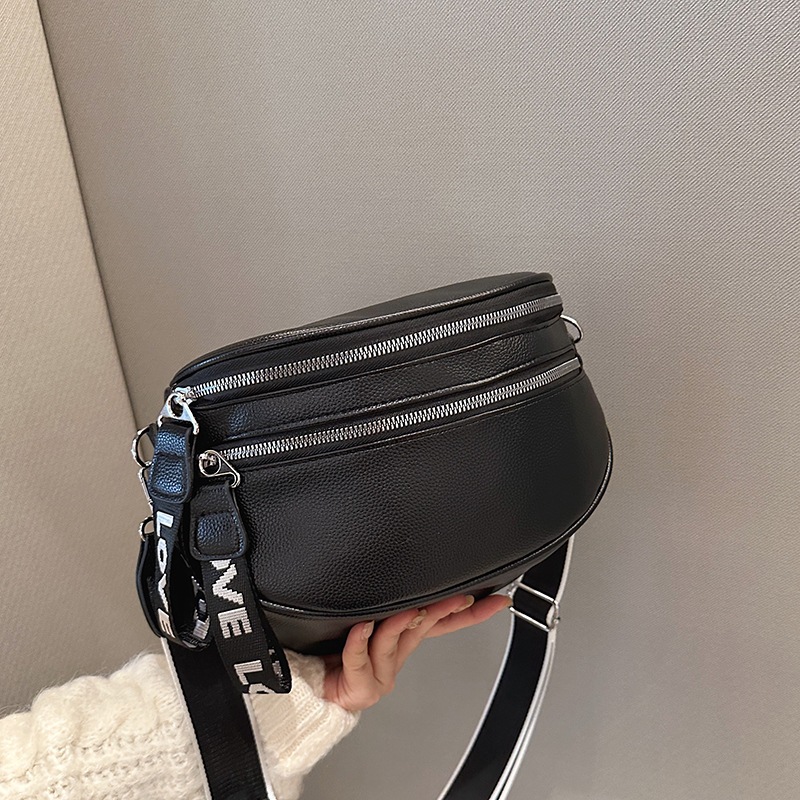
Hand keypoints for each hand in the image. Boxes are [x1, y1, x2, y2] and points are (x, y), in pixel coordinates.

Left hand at [321, 592, 512, 712]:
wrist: (313, 692)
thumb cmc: (335, 654)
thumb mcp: (366, 622)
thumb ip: (385, 606)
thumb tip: (404, 580)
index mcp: (402, 639)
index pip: (443, 622)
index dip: (471, 612)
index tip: (495, 600)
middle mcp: (395, 657)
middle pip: (425, 628)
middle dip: (444, 610)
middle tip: (460, 597)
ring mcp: (381, 674)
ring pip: (391, 640)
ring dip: (398, 622)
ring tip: (405, 609)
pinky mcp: (361, 687)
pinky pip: (359, 657)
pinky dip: (359, 641)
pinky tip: (361, 627)